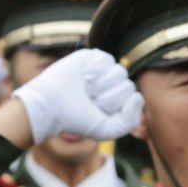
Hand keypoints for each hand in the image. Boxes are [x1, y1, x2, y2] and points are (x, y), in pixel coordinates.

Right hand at [13, 49, 143, 143]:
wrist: (50, 108)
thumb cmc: (77, 120)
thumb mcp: (108, 129)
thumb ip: (131, 120)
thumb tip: (137, 96)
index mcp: (118, 99)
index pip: (133, 96)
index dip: (115, 105)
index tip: (97, 109)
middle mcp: (112, 83)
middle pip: (127, 84)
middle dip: (108, 95)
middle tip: (89, 98)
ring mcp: (102, 69)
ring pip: (119, 71)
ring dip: (100, 83)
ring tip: (85, 87)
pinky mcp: (90, 57)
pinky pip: (106, 59)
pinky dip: (94, 70)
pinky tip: (82, 75)